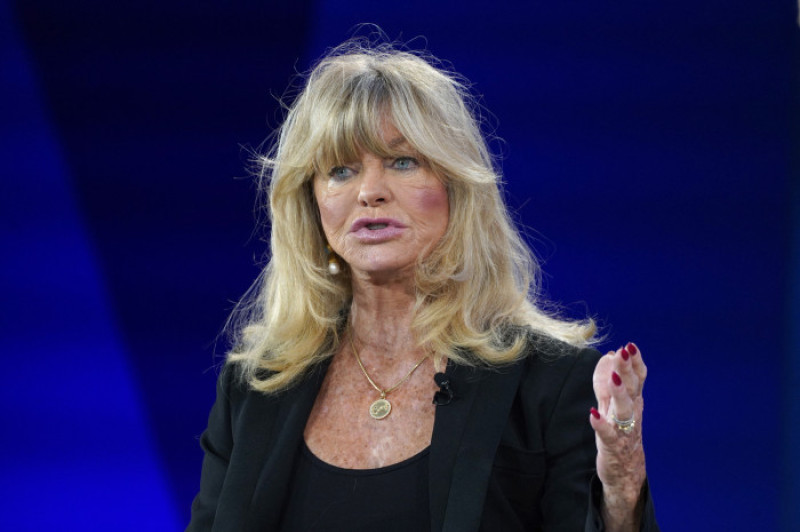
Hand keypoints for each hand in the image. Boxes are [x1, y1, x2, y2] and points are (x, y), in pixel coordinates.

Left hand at [590, 343, 647, 531]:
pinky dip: (601, 424)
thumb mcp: (614, 404)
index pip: (638, 378)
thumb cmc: (620, 433)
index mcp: (634, 402)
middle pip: (632, 388)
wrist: (626, 472)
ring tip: (615, 377)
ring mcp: (623, 430)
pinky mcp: (612, 446)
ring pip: (624, 409)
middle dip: (628, 369)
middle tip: (624, 352)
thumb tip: (611, 354)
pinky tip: (593, 415)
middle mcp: (632, 413)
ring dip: (620, 392)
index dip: (635, 362)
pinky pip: (607, 434)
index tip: (631, 345)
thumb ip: (610, 380)